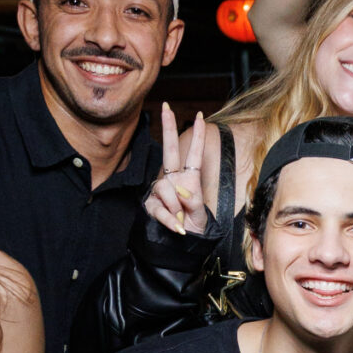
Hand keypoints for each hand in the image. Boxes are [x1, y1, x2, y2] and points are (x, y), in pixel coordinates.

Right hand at [143, 105, 210, 236]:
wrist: (183, 246)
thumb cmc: (194, 227)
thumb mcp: (199, 214)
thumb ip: (192, 200)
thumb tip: (179, 190)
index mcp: (188, 179)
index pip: (193, 154)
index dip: (198, 136)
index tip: (201, 115)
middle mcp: (173, 180)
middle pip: (169, 151)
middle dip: (168, 127)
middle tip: (166, 106)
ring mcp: (160, 192)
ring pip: (165, 188)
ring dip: (176, 207)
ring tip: (183, 220)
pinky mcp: (151, 205)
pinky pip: (159, 208)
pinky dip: (170, 219)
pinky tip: (178, 227)